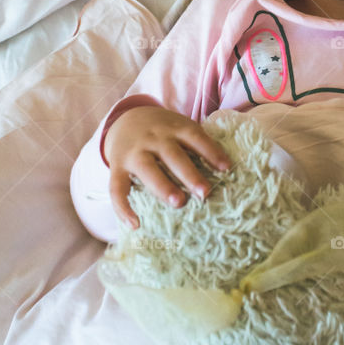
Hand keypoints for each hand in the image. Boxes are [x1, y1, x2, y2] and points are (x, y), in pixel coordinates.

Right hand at [104, 106, 231, 228]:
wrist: (126, 120)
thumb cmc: (164, 131)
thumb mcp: (180, 127)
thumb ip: (197, 143)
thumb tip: (226, 170)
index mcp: (174, 127)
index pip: (194, 137)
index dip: (211, 151)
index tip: (227, 168)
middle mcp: (153, 138)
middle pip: (172, 155)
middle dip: (189, 173)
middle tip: (205, 193)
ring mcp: (134, 152)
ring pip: (147, 169)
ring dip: (163, 187)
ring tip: (178, 203)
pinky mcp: (117, 167)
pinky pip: (116, 188)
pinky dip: (123, 207)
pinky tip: (135, 225)